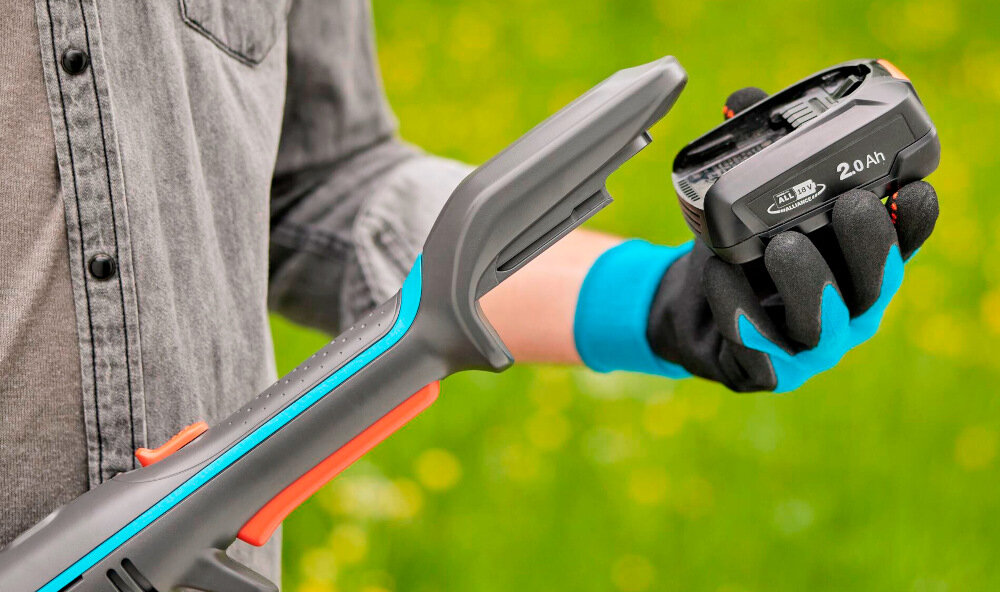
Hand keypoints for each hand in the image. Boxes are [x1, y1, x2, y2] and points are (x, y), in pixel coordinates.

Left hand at [644, 88, 939, 391]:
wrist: (689, 310)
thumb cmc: (738, 251)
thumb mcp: (750, 205)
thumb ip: (758, 155)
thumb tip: (742, 100)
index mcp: (856, 264)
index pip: (900, 243)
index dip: (913, 220)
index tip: (913, 186)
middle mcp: (847, 308)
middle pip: (875, 286)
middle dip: (867, 246)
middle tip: (850, 205)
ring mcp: (811, 347)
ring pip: (823, 324)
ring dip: (807, 282)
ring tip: (782, 245)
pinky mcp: (767, 373)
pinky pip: (757, 346)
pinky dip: (737, 307)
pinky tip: (720, 273)